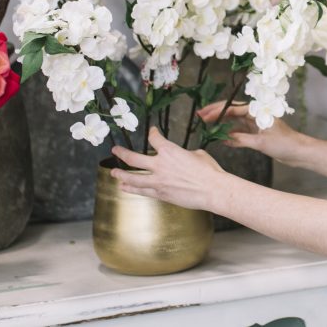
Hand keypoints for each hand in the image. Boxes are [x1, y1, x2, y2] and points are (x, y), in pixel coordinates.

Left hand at [111, 127, 226, 211]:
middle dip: (122, 153)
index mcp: (170, 151)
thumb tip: (181, 157)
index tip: (151, 132)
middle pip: (133, 158)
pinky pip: (141, 191)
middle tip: (115, 150)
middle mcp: (160, 165)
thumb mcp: (198, 154)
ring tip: (113, 172)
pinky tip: (124, 187)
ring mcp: (158, 181)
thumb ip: (184, 154)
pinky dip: (131, 189)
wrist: (212, 189)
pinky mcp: (160, 194)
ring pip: (132, 177)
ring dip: (121, 174)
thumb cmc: (209, 171)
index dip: (152, 133)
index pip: (155, 138)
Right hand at [196, 99, 303, 164]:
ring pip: (234, 120)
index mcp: (258, 111)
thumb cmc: (285, 143)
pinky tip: (220, 137)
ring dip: (221, 122)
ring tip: (206, 124)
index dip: (218, 112)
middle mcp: (256, 115)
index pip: (233, 109)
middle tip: (200, 115)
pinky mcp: (257, 133)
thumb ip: (241, 139)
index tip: (205, 116)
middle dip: (216, 112)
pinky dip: (230, 134)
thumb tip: (224, 138)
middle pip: (232, 111)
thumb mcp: (261, 142)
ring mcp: (256, 124)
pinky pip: (239, 131)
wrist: (299, 152)